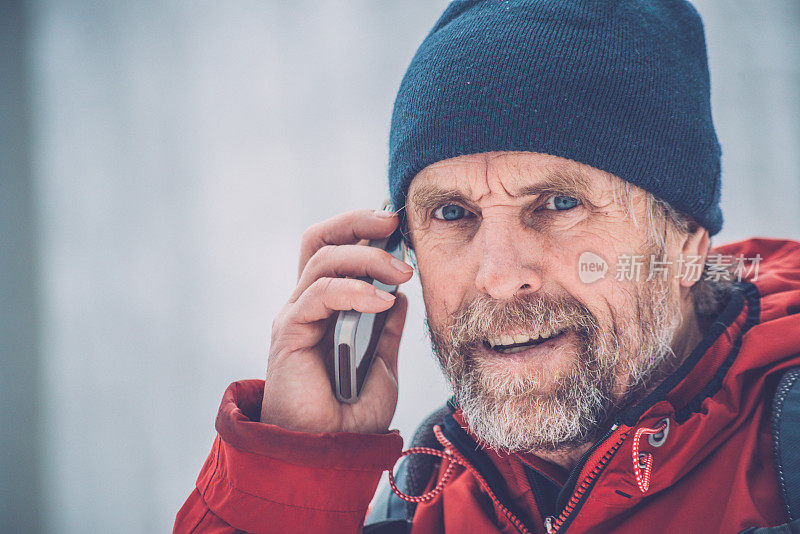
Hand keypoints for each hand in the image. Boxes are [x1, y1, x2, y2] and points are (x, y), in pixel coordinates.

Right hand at [260, 209, 412, 433]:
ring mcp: (296, 316)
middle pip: (320, 240)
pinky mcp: (289, 332)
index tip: (401, 228)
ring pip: (322, 259)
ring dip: (367, 258)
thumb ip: (386, 328)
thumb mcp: (382, 363)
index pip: (337, 250)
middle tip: (392, 223)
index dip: (364, 231)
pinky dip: (353, 290)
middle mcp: (307, 305)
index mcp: (328, 308)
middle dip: (356, 222)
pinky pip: (318, 294)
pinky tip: (381, 301)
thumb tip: (397, 293)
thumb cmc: (351, 415)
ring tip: (402, 273)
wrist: (329, 452)